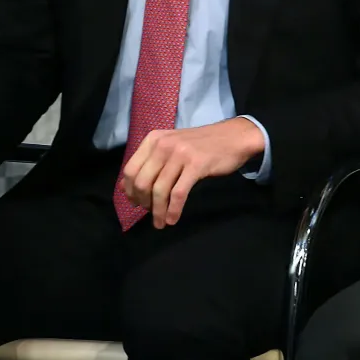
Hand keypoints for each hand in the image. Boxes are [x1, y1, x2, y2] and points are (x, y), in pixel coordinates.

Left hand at [120, 117, 263, 227]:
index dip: (130, 191)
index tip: (136, 203)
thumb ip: (151, 162)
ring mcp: (181, 154)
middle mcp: (164, 144)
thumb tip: (126, 188)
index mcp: (154, 139)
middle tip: (151, 213)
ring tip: (160, 222)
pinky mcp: (196, 165)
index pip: (130, 169)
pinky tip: (173, 219)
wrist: (233, 137)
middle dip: (144, 203)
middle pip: (142, 182)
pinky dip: (173, 210)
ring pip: (159, 190)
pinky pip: (178, 194)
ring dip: (158, 211)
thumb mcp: (171, 145)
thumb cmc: (202, 144)